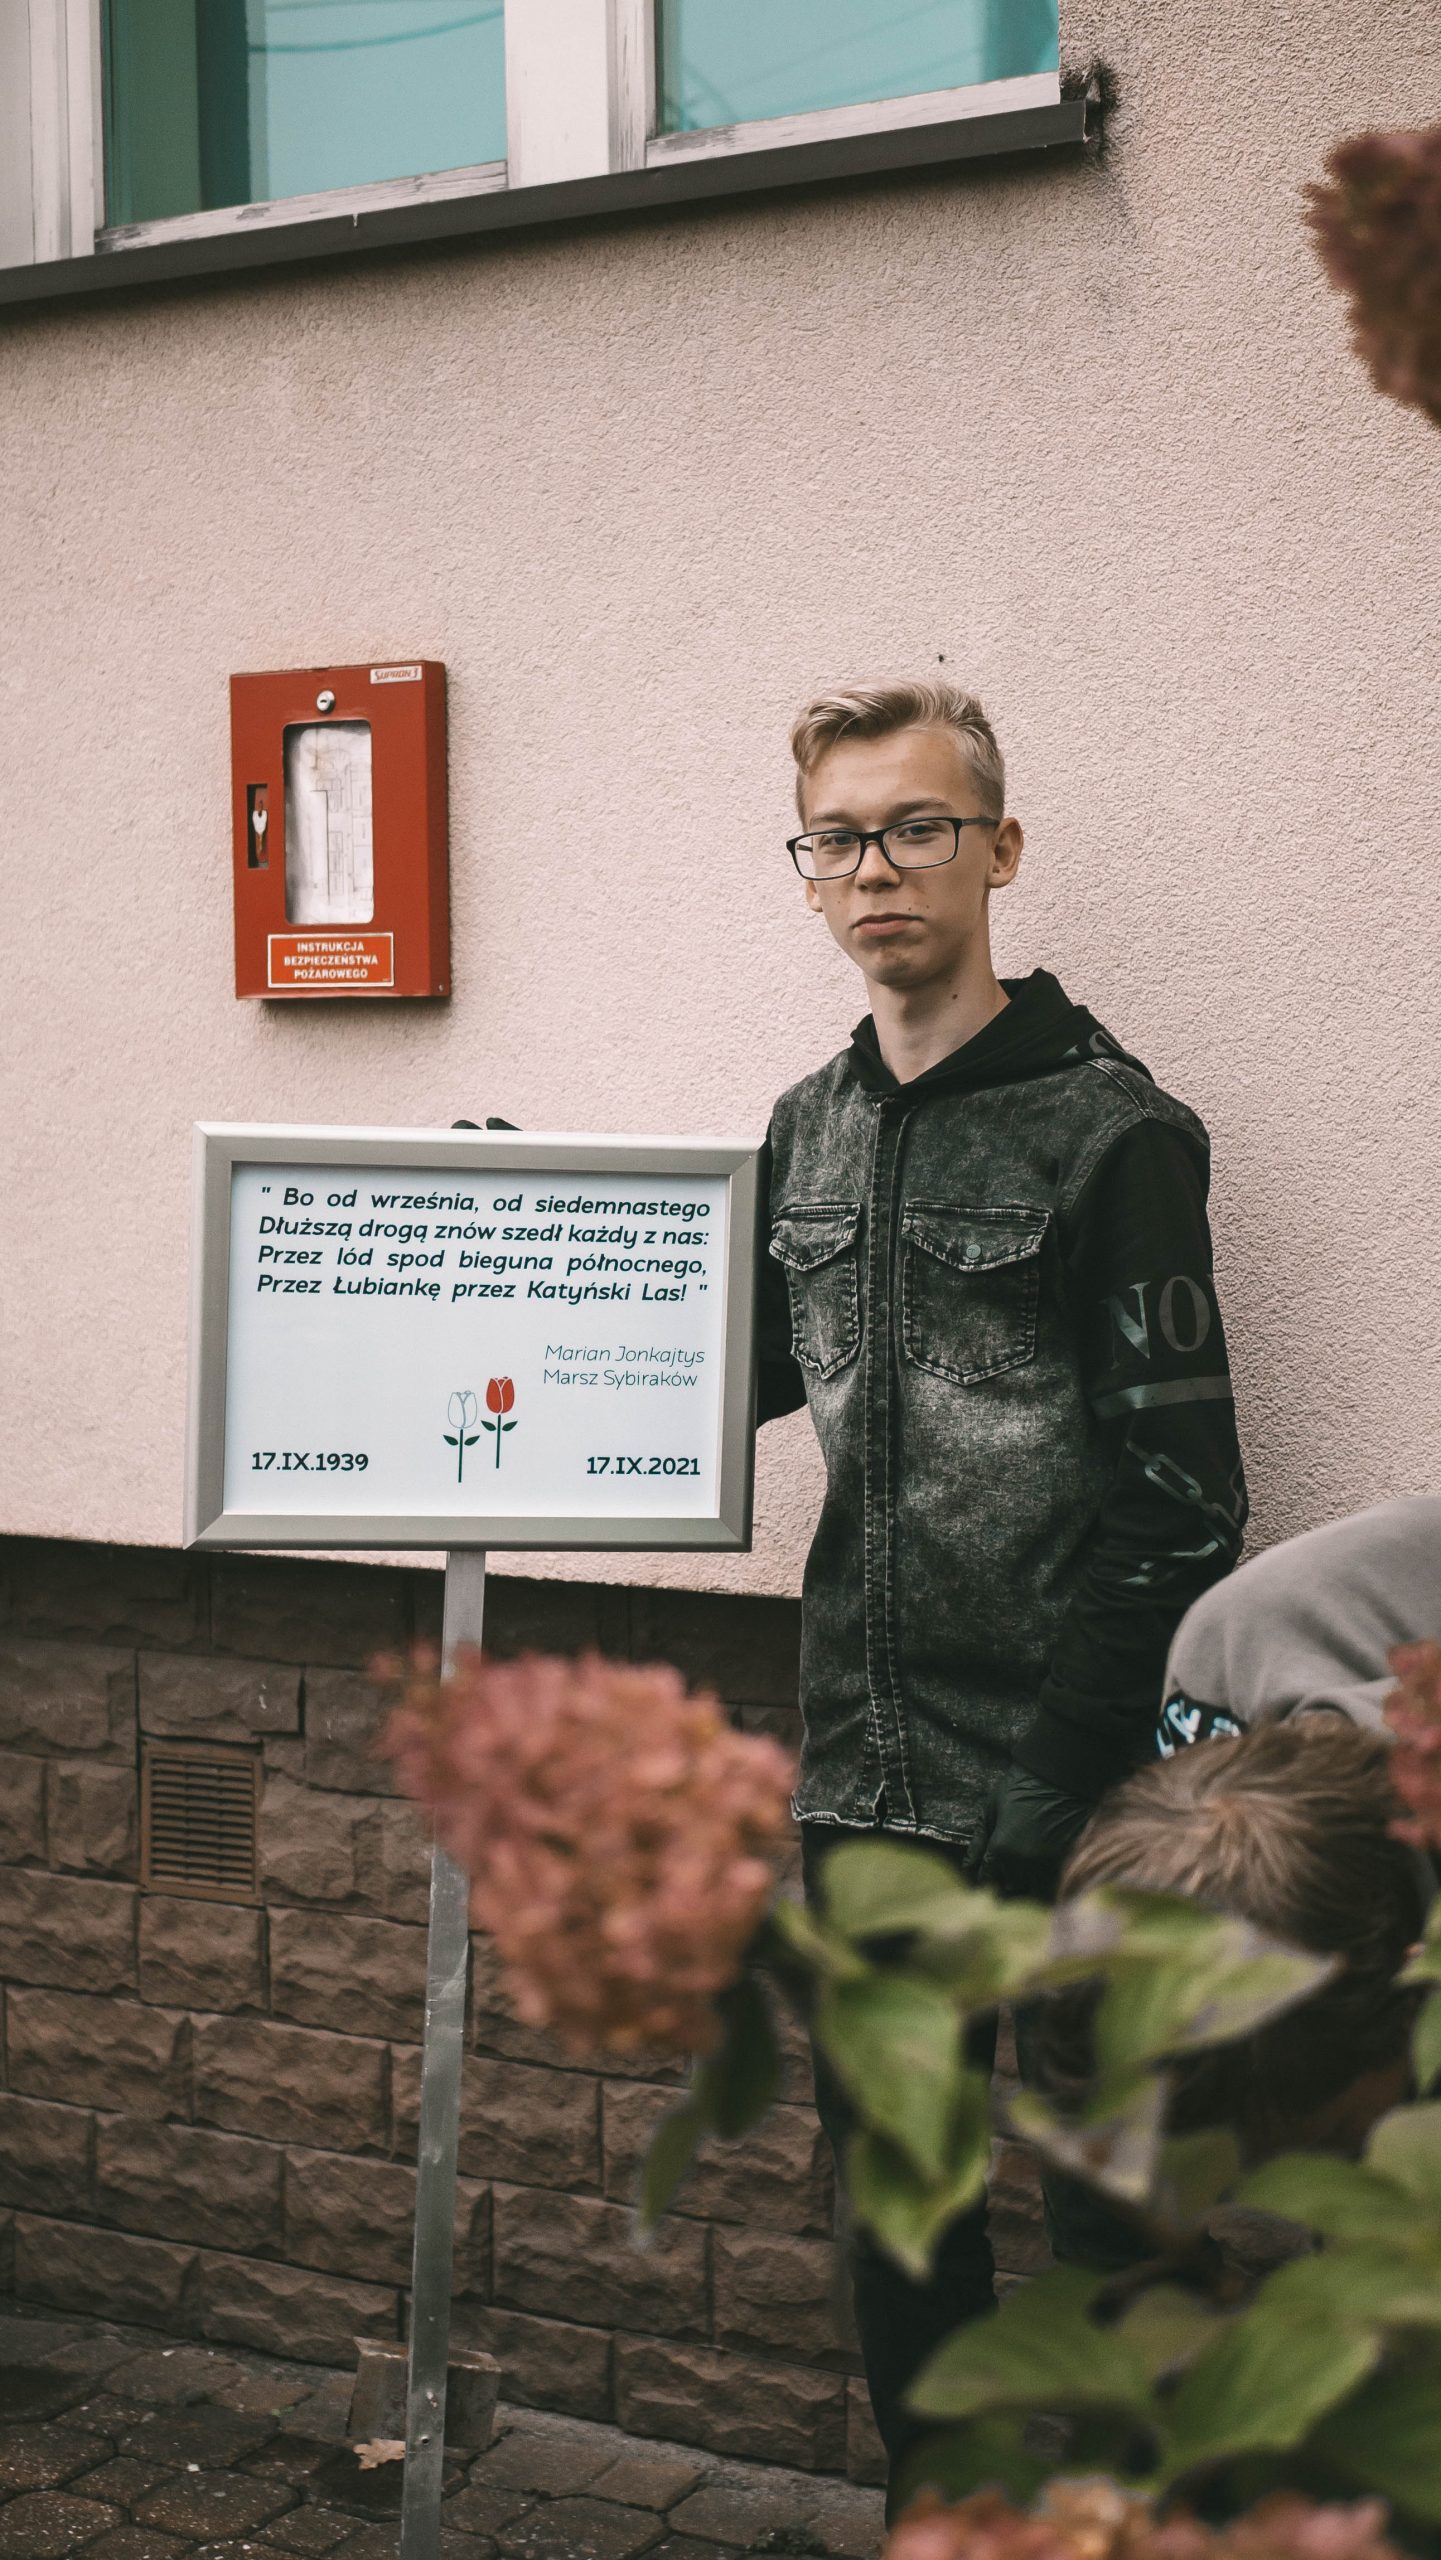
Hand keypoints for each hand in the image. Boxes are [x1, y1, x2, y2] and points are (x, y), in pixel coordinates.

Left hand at [971, 1767, 1095, 1901]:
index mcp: (1001, 1849)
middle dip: (1005, 1880)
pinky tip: (1042, 1864)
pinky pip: (1053, 1881)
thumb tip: (967, 1866)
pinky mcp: (1067, 1861)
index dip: (985, 1876)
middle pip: (1010, 1886)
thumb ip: (979, 1841)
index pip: (987, 1877)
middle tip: (1007, 1870)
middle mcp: (1023, 1863)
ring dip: (1027, 1882)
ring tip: (1025, 1868)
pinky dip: (1046, 1877)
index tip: (987, 1873)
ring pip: (1032, 1888)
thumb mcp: (991, 1809)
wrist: (1059, 1776)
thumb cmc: (1020, 1788)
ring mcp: (1047, 1864)